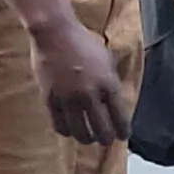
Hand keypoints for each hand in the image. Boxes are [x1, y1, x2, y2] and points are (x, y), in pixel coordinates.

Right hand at [29, 13, 129, 142]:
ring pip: (80, 132)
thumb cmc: (84, 42)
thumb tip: (114, 103)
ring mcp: (69, 99)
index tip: (123, 136)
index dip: (122, 131)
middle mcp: (90, 95)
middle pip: (101, 130)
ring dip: (86, 138)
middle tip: (105, 141)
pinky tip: (69, 130)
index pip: (119, 118)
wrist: (55, 33)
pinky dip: (66, 131)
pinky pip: (60, 125)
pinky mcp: (50, 100)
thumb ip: (110, 82)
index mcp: (108, 84)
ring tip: (87, 138)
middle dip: (105, 139)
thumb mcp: (107, 60)